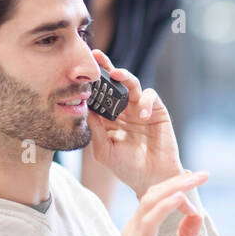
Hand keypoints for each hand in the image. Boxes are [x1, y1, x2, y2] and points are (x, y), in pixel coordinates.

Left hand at [86, 49, 183, 197]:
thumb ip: (95, 130)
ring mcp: (140, 109)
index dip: (90, 83)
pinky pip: (150, 96)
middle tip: (95, 57)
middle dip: (106, 68)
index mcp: (108, 118)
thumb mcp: (104, 151)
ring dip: (125, 76)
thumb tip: (84, 108)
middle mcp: (123, 110)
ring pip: (132, 84)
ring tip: (117, 74)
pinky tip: (142, 114)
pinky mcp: (157, 111)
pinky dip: (146, 101)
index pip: (98, 96)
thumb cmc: (126, 168)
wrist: (152, 179)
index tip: (77, 71)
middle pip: (114, 84)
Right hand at [118, 170, 209, 235]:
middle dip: (179, 181)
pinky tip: (183, 199)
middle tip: (202, 174)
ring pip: (152, 199)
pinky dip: (167, 205)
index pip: (156, 198)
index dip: (176, 188)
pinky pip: (151, 217)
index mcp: (140, 229)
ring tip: (196, 179)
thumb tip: (196, 214)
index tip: (197, 186)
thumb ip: (185, 235)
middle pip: (154, 193)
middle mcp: (134, 228)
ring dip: (176, 187)